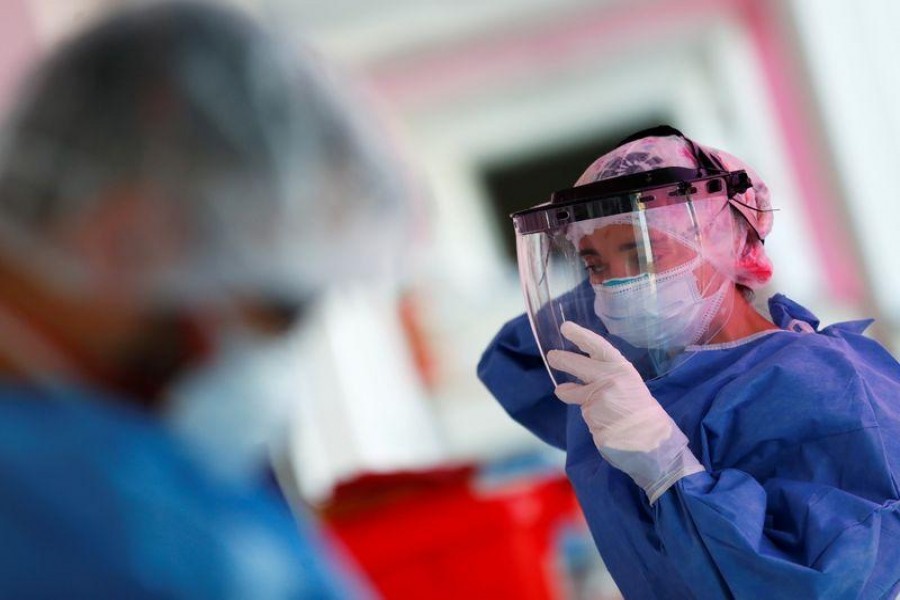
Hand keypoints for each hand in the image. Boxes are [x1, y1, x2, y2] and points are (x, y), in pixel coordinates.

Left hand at [547, 321, 703, 502]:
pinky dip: (590, 414)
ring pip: (576, 393)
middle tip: (551, 356)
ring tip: (562, 391)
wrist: (651, 439)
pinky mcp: (591, 415)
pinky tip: (603, 420)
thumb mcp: (629, 384)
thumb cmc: (641, 410)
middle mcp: (609, 380)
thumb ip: (607, 375)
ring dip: (567, 392)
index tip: (566, 328)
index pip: (598, 347)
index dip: (581, 336)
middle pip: (579, 365)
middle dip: (563, 359)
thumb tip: (583, 371)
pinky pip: (585, 411)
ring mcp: (599, 398)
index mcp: (622, 369)